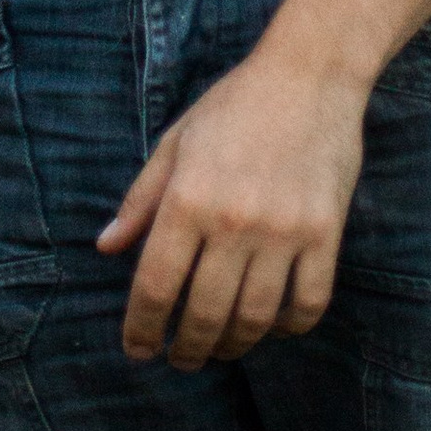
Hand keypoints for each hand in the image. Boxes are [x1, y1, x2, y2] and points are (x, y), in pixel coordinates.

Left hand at [97, 47, 365, 368]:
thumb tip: (106, 247)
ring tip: (221, 347)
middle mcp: (233, 221)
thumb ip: (141, 199)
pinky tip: (272, 325)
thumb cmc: (235, 104)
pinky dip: (288, 326)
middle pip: (203, 314)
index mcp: (188, 198)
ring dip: (233, 344)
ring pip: (254, 318)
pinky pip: (307, 303)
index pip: (154, 286)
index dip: (141, 328)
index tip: (138, 349)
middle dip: (186, 349)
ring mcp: (283, 230)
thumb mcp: (176, 142)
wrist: (310, 72)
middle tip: (181, 358)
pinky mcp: (324, 233)